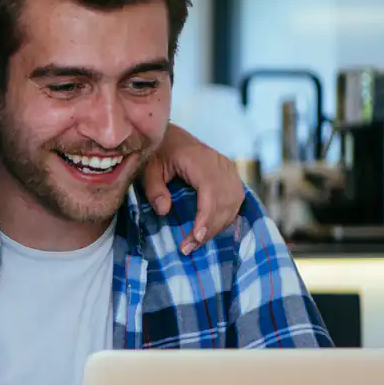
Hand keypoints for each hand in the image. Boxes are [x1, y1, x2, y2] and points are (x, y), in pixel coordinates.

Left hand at [144, 124, 244, 254]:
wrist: (171, 136)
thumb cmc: (158, 153)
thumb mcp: (148, 169)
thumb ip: (154, 189)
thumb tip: (164, 211)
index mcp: (199, 159)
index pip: (210, 191)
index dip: (206, 216)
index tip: (196, 237)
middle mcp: (219, 163)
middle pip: (224, 201)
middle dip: (209, 228)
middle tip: (189, 248)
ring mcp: (228, 169)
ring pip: (233, 203)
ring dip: (218, 226)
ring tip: (196, 242)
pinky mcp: (231, 175)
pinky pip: (236, 200)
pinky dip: (225, 217)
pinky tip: (209, 229)